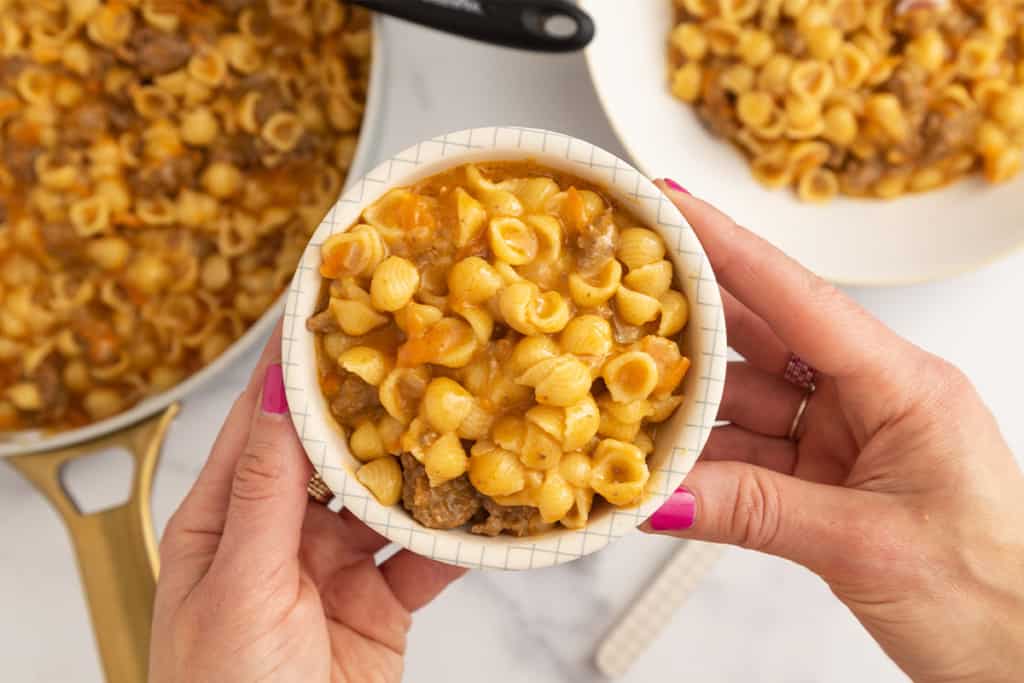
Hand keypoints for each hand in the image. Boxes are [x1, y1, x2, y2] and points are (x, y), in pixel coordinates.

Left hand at [150, 324, 463, 682]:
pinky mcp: (381, 606)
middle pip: (332, 452)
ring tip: (463, 411)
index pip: (261, 422)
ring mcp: (333, 569)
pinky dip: (457, 537)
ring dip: (422, 465)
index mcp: (223, 520)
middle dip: (373, 404)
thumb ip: (267, 490)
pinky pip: (424, 558)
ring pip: (386, 499)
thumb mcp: (239, 585)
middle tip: (419, 347)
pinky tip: (487, 506)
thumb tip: (279, 394)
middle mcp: (279, 535)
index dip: (293, 363)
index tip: (331, 304)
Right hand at [644, 182, 1023, 682]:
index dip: (728, 244)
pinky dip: (704, 462)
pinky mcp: (828, 481)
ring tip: (621, 399)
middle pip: (763, 338)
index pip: (800, 298)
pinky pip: (750, 455)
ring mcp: (848, 440)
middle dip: (690, 315)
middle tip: (620, 289)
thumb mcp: (866, 547)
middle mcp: (874, 399)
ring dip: (687, 406)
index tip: (671, 201)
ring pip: (747, 402)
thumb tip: (661, 495)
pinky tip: (661, 465)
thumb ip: (754, 513)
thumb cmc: (994, 600)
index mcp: (905, 386)